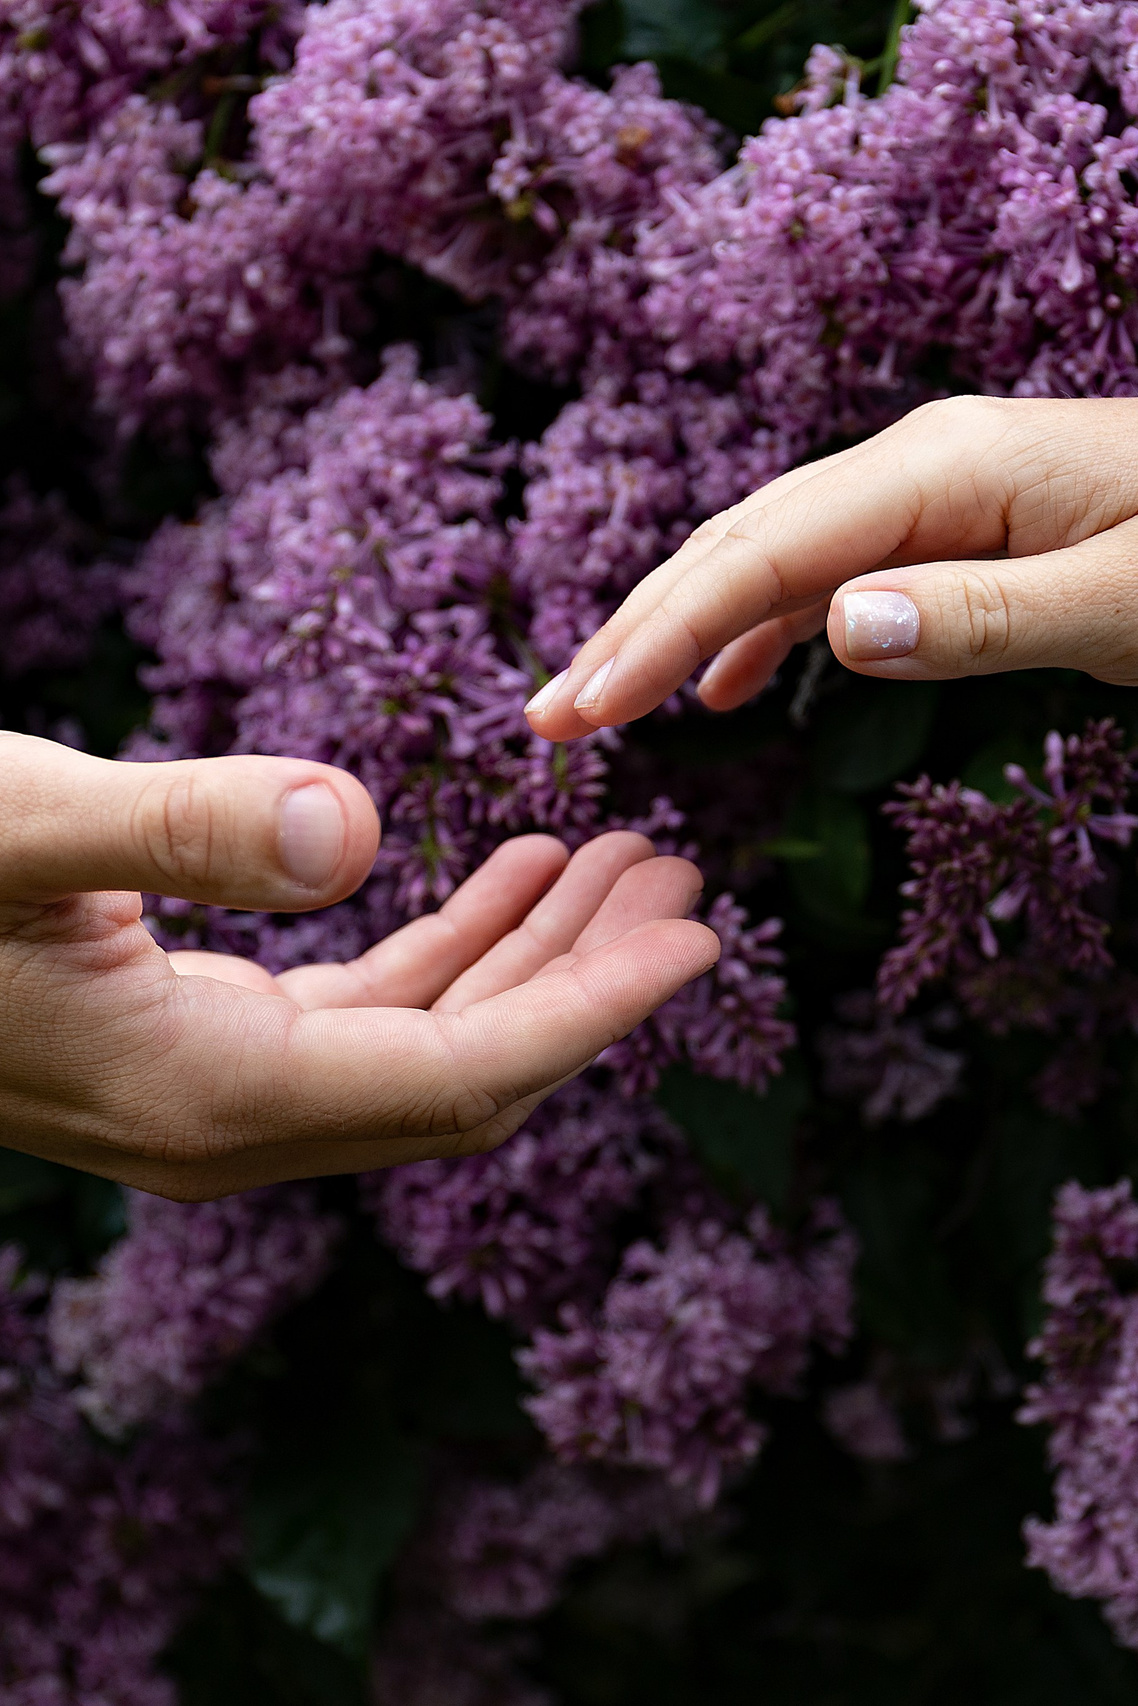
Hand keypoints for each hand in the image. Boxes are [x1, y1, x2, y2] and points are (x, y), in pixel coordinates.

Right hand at [0, 733, 716, 1198]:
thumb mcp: (20, 827)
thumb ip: (180, 832)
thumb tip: (357, 828)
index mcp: (213, 1096)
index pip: (460, 1077)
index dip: (592, 1011)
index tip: (698, 942)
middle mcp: (232, 1125)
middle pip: (468, 1072)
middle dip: (587, 981)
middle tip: (685, 880)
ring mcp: (220, 1097)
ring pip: (426, 1043)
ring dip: (531, 956)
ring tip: (619, 859)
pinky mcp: (206, 1050)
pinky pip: (369, 1015)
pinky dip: (452, 949)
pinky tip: (505, 876)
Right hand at [523, 396, 1137, 737]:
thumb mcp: (1124, 598)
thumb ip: (984, 617)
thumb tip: (837, 628)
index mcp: (942, 468)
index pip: (763, 554)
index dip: (661, 632)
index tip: (587, 709)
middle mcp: (911, 467)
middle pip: (735, 546)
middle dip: (633, 632)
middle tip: (548, 720)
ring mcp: (919, 496)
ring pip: (763, 563)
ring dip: (673, 634)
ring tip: (596, 707)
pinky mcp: (937, 532)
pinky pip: (819, 580)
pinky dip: (754, 635)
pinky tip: (717, 692)